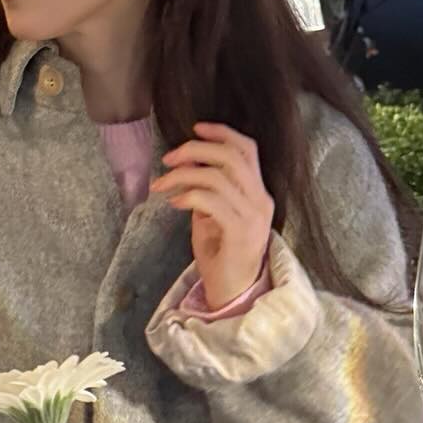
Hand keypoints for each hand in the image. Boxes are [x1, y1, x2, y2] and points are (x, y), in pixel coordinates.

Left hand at [150, 122, 274, 310]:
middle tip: (168, 158)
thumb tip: (186, 167)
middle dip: (195, 150)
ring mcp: (252, 217)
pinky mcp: (239, 232)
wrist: (234, 293)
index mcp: (258, 193)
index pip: (247, 149)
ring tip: (162, 184)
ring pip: (218, 177)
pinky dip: (188, 195)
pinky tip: (174, 202)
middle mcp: (260, 200)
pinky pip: (211, 201)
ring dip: (183, 175)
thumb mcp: (214, 215)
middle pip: (232, 156)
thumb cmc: (222, 255)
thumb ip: (208, 190)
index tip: (195, 128)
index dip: (221, 133)